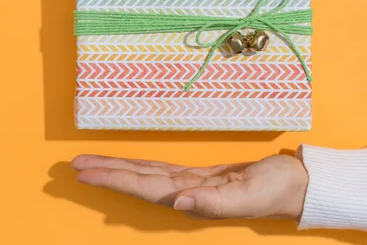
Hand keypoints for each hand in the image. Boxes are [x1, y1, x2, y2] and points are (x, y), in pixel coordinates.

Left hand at [72, 154, 308, 220]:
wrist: (293, 185)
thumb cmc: (275, 190)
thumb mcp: (248, 195)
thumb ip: (213, 202)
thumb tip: (178, 202)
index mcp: (192, 199)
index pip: (143, 187)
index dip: (113, 179)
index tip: (84, 172)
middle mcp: (184, 193)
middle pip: (137, 181)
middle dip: (105, 174)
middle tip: (73, 165)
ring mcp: (190, 184)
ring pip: (146, 175)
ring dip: (117, 170)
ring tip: (90, 164)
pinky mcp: (198, 175)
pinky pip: (162, 170)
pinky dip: (140, 166)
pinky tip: (127, 166)